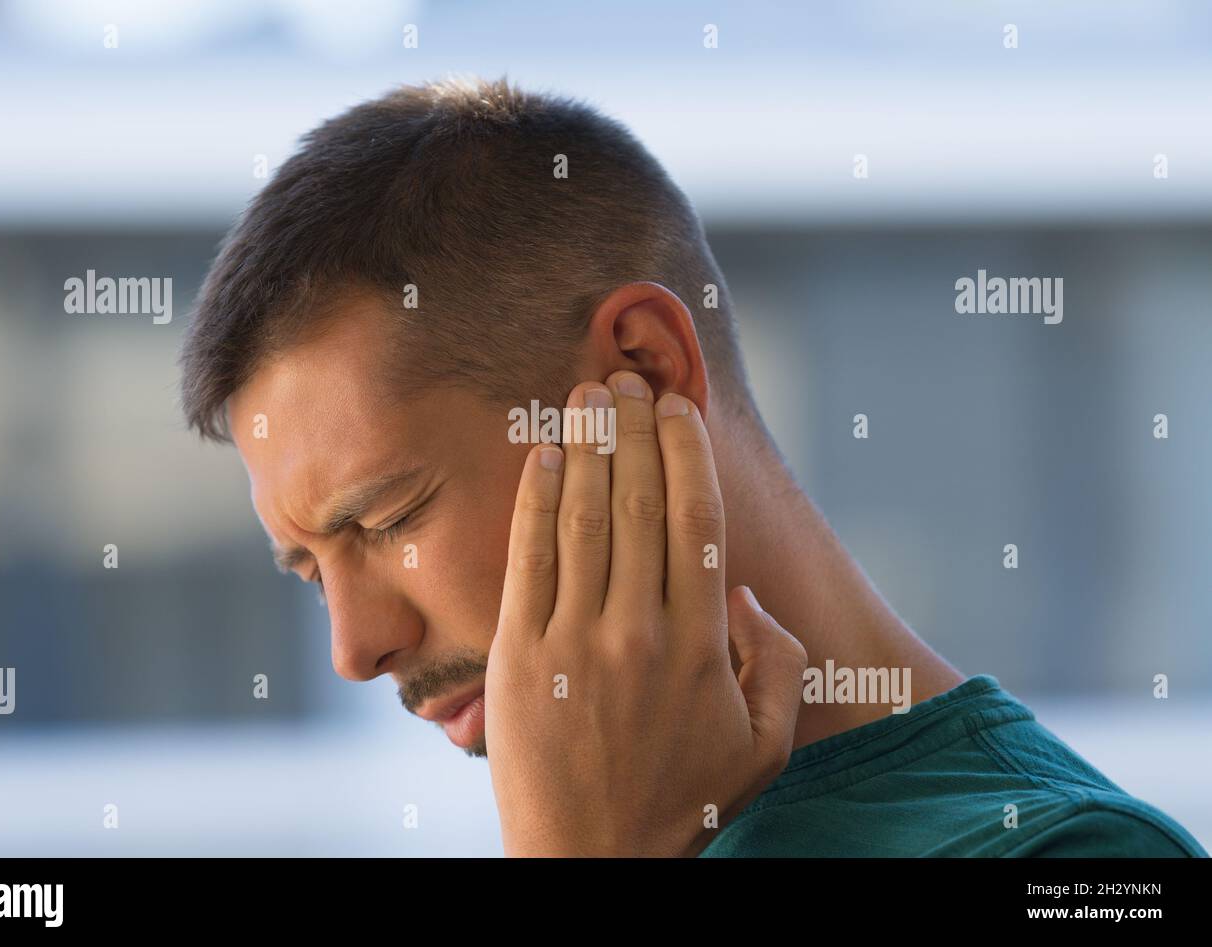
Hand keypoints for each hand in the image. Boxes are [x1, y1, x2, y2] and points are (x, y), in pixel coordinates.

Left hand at [485, 371, 807, 856]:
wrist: (593, 863)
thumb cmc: (686, 805)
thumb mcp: (765, 746)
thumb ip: (778, 665)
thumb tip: (747, 592)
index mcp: (701, 645)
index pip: (696, 522)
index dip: (687, 455)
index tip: (679, 409)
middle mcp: (638, 630)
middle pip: (638, 503)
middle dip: (634, 430)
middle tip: (627, 378)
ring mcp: (572, 641)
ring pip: (582, 519)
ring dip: (584, 447)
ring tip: (584, 395)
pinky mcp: (517, 657)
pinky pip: (527, 561)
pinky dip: (534, 502)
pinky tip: (540, 457)